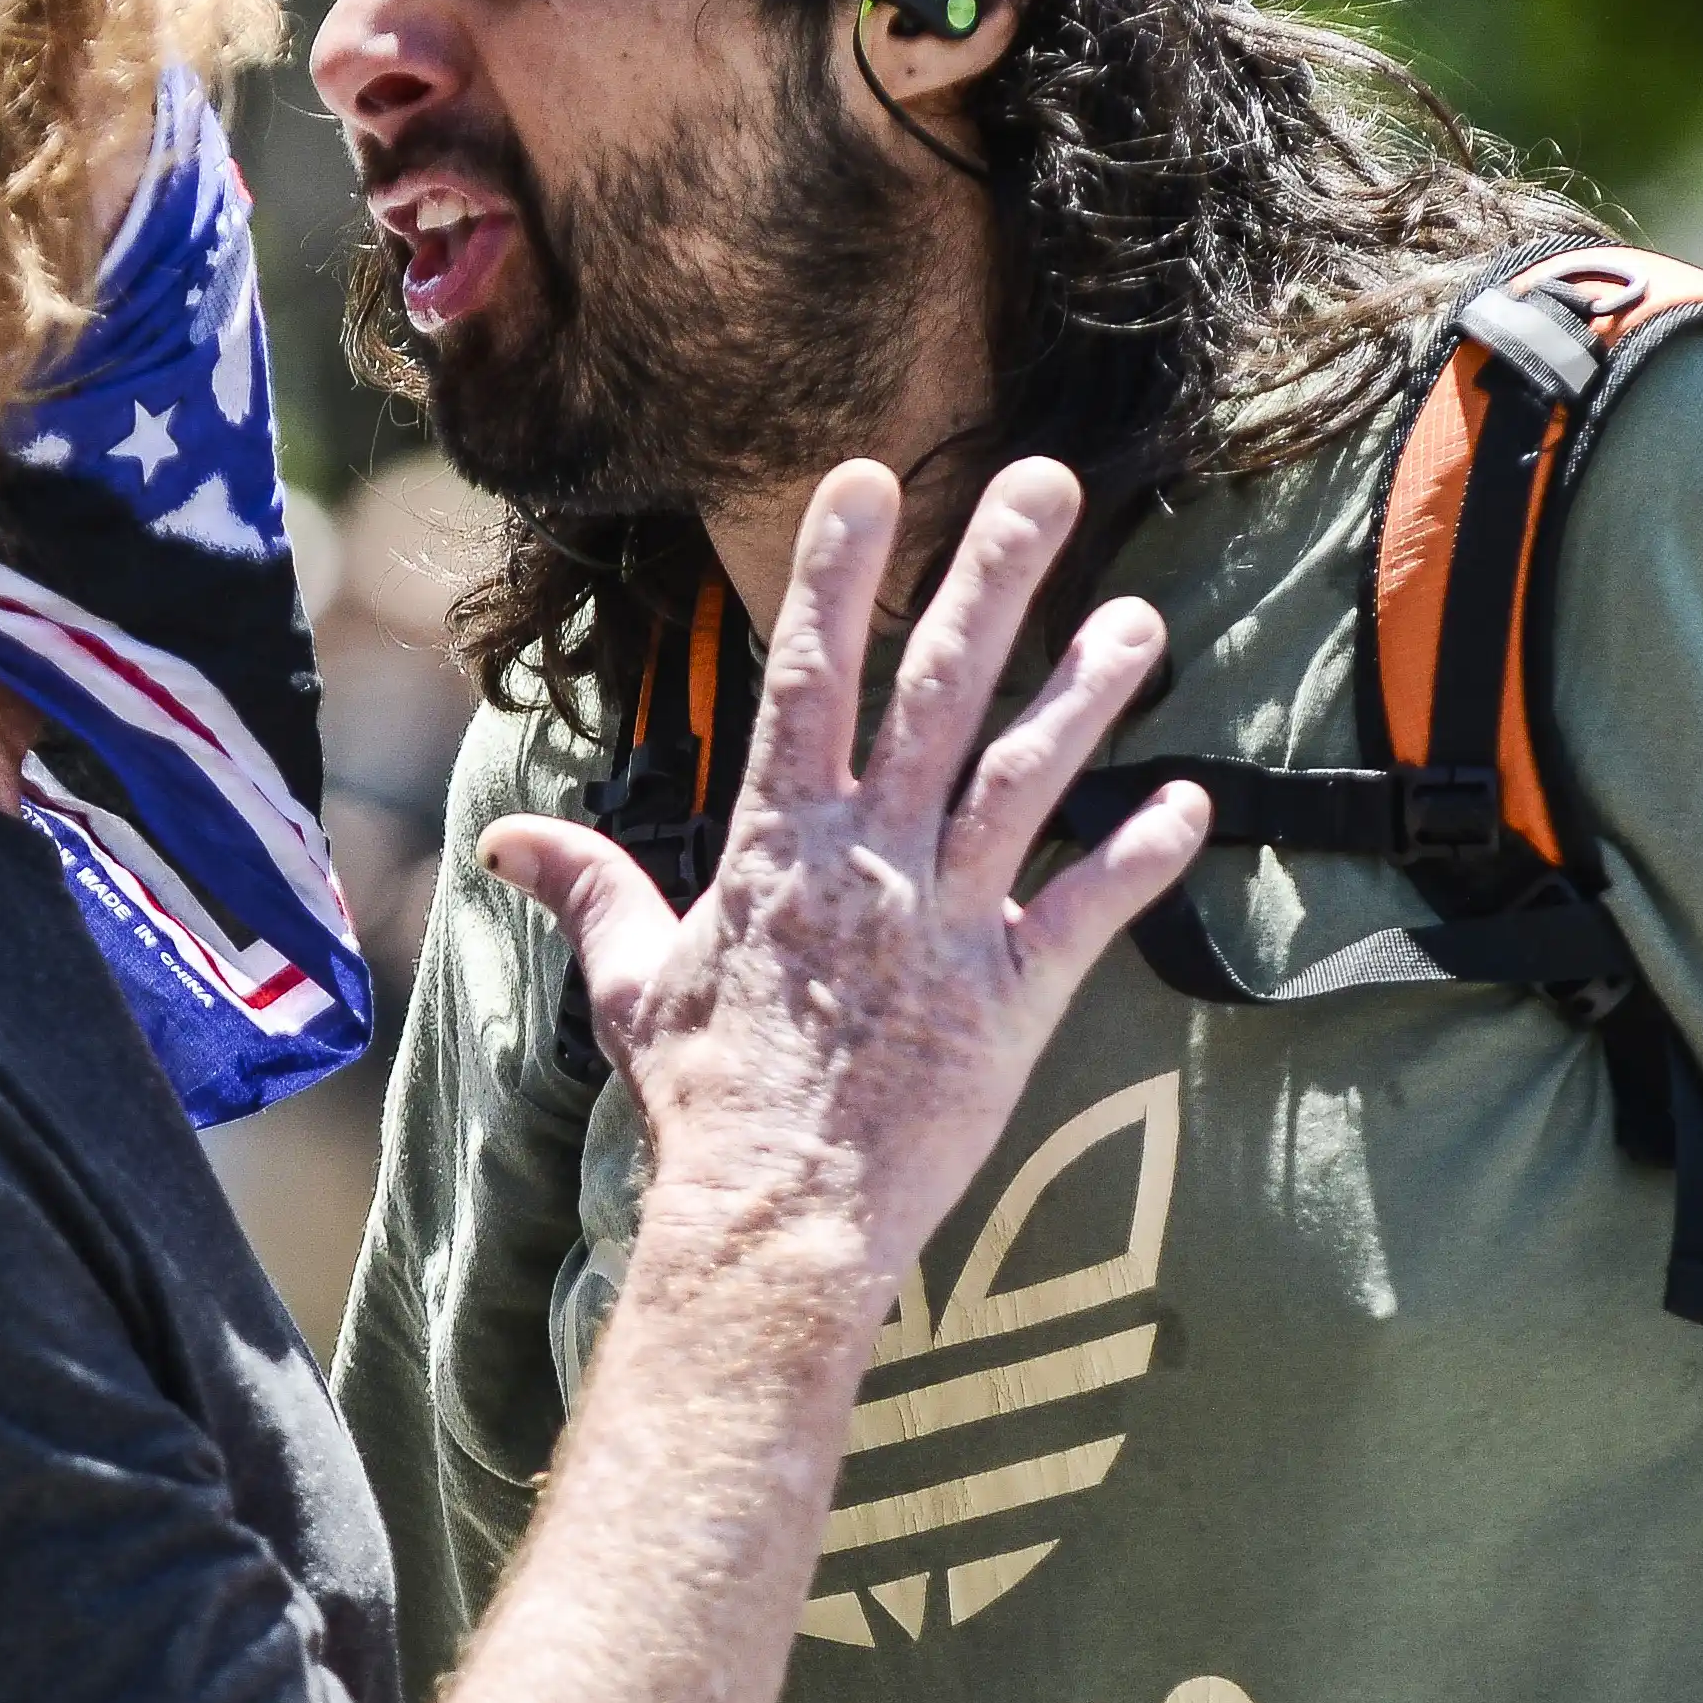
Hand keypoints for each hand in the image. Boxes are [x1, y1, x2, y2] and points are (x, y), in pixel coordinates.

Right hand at [480, 455, 1206, 1289]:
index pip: (808, 680)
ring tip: (1141, 612)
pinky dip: (1144, 857)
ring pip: (1029, 780)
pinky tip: (1195, 801)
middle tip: (1041, 483)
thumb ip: (588, 893)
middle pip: (938, 693)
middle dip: (992, 579)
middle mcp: (867, 862)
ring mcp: (945, 925)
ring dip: (1089, 692)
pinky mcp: (1011, 998)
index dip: (837, 574)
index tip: (870, 480)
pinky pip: (1090, 911)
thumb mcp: (631, 985)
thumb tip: (506, 844)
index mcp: (777, 847)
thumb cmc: (703, 1105)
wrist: (773, 1222)